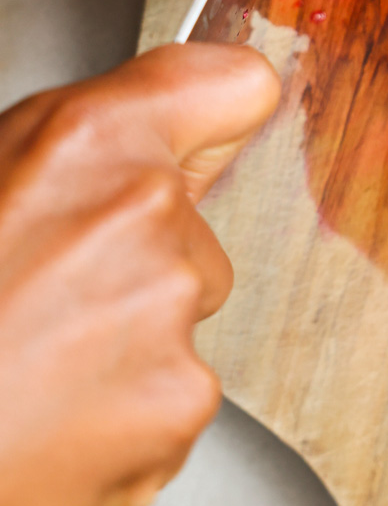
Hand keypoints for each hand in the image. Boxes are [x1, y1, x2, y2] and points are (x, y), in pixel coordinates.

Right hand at [0, 42, 280, 505]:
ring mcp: (170, 306)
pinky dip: (129, 419)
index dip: (218, 118)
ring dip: (130, 343)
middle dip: (141, 263)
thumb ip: (77, 156)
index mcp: (89, 137)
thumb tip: (146, 153)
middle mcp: (145, 209)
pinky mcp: (182, 398)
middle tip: (44, 302)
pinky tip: (54, 421)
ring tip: (34, 366)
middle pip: (197, 229)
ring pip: (184, 316)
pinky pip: (177, 396)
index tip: (203, 141)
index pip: (234, 85)